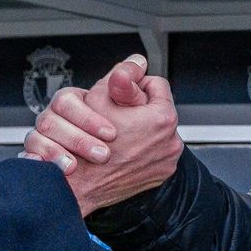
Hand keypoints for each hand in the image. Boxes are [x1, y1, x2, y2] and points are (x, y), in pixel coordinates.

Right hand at [23, 56, 182, 216]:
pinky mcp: (159, 175)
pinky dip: (139, 148)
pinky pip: (153, 151)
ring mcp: (166, 161)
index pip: (155, 85)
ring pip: (154, 131)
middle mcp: (171, 142)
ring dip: (138, 129)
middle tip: (116, 115)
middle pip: (155, 109)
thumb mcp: (98, 99)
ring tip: (117, 134)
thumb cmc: (84, 146)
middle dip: (136, 109)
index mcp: (162, 118)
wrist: (79, 188)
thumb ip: (121, 78)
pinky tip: (120, 150)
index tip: (120, 94)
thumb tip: (137, 62)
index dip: (132, 86)